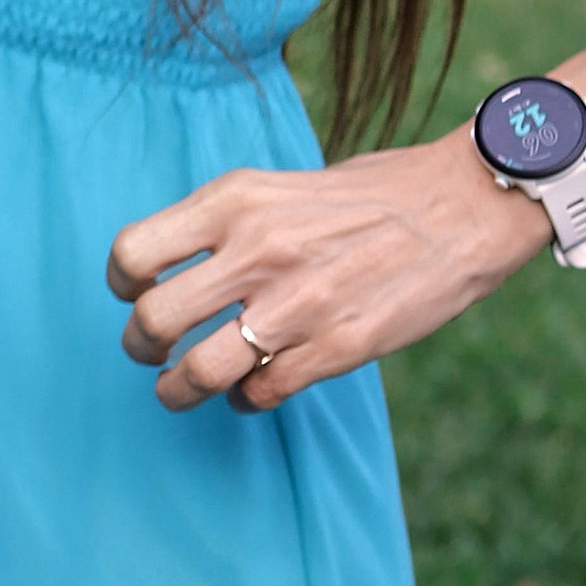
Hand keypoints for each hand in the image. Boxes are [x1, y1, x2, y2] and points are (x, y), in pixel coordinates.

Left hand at [107, 127, 546, 411]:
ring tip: (178, 390)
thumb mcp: (280, 186)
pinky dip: (245, 399)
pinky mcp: (336, 348)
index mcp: (234, 201)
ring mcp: (295, 305)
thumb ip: (227, 224)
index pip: (133, 252)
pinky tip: (250, 390)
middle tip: (149, 352)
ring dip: (178, 389)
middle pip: (153, 320)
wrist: (463, 208)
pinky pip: (260, 393)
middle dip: (140, 347)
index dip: (122, 284)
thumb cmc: (371, 194)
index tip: (132, 293)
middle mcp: (255, 251)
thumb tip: (176, 269)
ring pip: (197, 372)